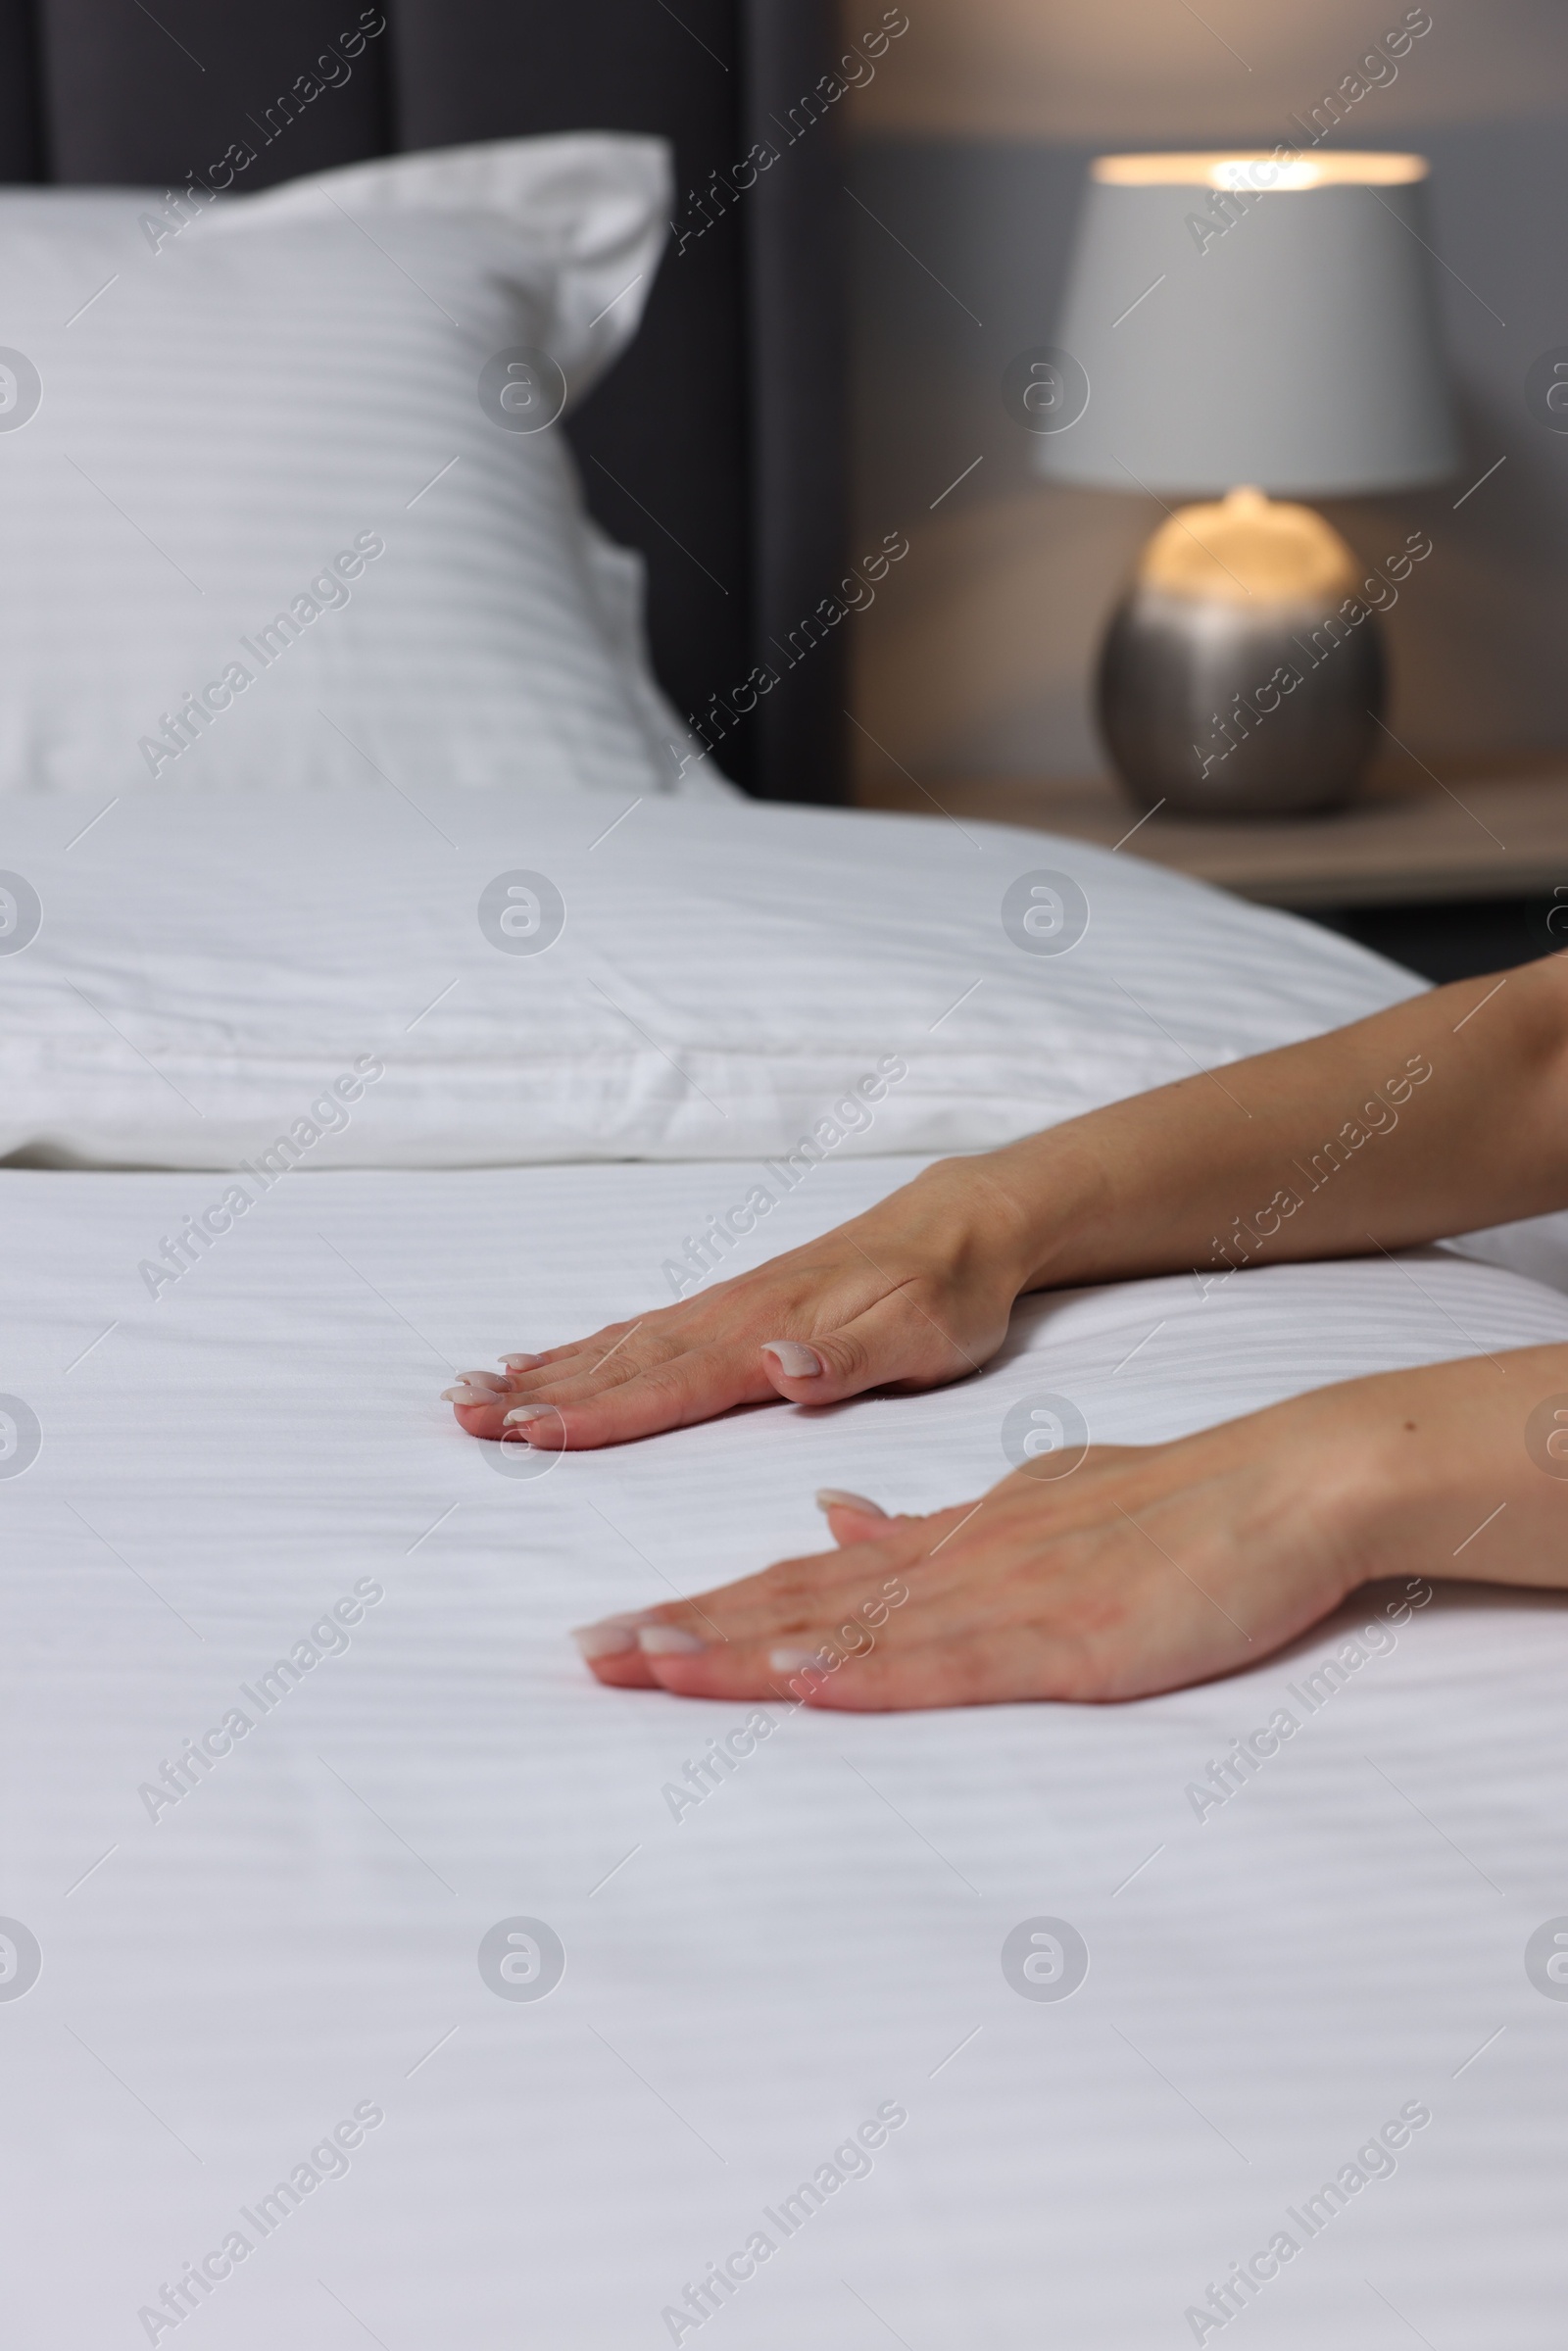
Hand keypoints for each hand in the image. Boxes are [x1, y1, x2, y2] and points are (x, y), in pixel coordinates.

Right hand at [441, 1159, 1030, 1449]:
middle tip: (462, 1418)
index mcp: (773, 1334)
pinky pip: (637, 1333)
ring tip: (467, 1393)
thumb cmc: (946, 1295)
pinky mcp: (727, 1309)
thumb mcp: (925, 1338)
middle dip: (539, 1393)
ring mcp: (723, 1309)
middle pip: (621, 1363)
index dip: (598, 1413)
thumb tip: (776, 1368)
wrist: (960, 1226)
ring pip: (618, 1346)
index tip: (528, 1432)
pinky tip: (535, 1361)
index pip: (671, 1384)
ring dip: (542, 1371)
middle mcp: (733, 1317)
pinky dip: (579, 1350)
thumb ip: (850, 1361)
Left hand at [568, 1401, 1368, 1708]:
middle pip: (798, 1602)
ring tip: (646, 1663)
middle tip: (586, 1653)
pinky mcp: (1065, 1640)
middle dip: (689, 1631)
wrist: (1283, 1485)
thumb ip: (929, 1522)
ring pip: (851, 1631)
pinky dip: (869, 1673)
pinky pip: (950, 1663)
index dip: (712, 1604)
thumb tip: (830, 1514)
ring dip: (743, 1651)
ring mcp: (1005, 1601)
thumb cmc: (1170, 1503)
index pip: (804, 1577)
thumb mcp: (1032, 1500)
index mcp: (947, 1538)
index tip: (627, 1627)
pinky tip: (802, 1681)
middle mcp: (954, 1563)